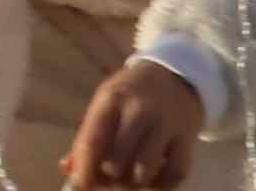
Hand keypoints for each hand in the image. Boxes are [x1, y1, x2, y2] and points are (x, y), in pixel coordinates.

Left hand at [66, 60, 205, 188]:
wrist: (176, 75)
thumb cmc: (131, 95)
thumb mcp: (106, 104)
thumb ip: (88, 136)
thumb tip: (68, 170)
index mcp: (112, 99)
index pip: (93, 140)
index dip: (84, 169)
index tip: (80, 186)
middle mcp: (139, 110)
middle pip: (116, 162)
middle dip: (110, 177)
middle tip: (110, 176)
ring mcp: (166, 124)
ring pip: (144, 173)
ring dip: (135, 182)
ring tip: (132, 174)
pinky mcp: (188, 138)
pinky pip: (174, 175)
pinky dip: (162, 183)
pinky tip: (155, 175)